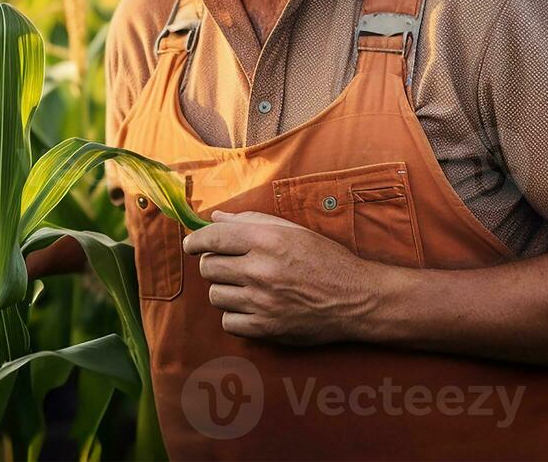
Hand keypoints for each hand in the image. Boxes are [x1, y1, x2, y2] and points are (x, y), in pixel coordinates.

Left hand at [183, 209, 376, 345]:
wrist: (357, 299)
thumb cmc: (325, 260)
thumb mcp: (292, 231)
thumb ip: (250, 221)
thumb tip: (214, 218)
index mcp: (267, 240)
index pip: (212, 238)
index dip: (195, 241)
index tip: (191, 245)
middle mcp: (261, 270)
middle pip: (208, 267)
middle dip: (214, 265)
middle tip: (230, 266)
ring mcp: (262, 302)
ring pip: (215, 295)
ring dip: (225, 290)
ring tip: (246, 287)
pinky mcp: (267, 328)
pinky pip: (228, 322)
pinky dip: (235, 315)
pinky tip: (252, 307)